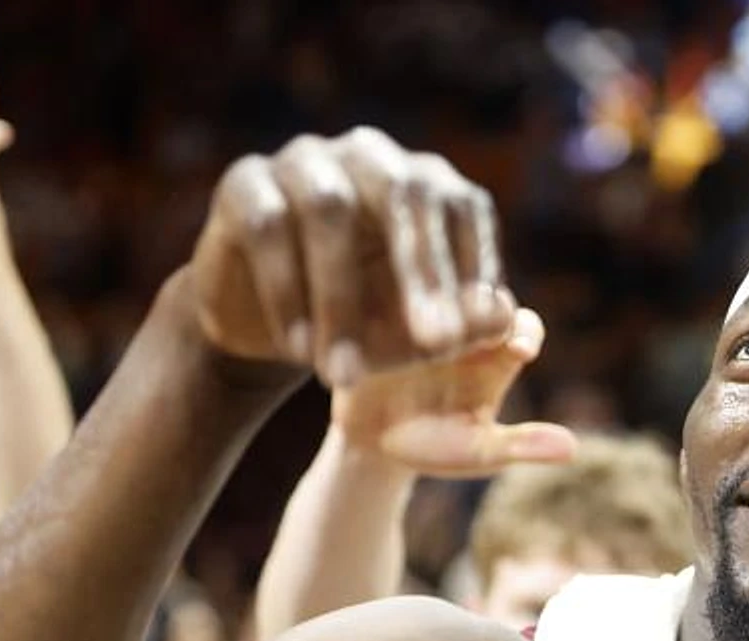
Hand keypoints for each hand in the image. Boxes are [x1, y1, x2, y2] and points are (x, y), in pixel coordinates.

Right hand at [188, 127, 511, 387]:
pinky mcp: (245, 182)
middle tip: (434, 344)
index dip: (474, 265)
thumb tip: (503, 318)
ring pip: (329, 207)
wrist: (279, 331)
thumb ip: (467, 329)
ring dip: (340, 297)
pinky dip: (287, 292)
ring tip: (345, 375)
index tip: (474, 334)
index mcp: (426, 183)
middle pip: (403, 191)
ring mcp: (304, 160)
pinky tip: (299, 349)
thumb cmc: (368, 324)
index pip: (463, 206)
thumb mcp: (420, 338)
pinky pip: (269, 226)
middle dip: (422, 271)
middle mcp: (370, 156)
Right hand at [331, 306, 575, 477]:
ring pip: (431, 292)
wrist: (374, 445)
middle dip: (479, 304)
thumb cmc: (437, 447)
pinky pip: (380, 303)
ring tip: (425, 319)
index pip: (523, 325)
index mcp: (497, 350)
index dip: (526, 333)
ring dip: (431, 299)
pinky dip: (382, 305)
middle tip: (475, 318)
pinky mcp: (376, 319)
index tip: (521, 352)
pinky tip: (377, 315)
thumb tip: (572, 451)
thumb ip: (522, 444)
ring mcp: (419, 317)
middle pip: (479, 297)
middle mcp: (462, 324)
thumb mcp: (479, 451)